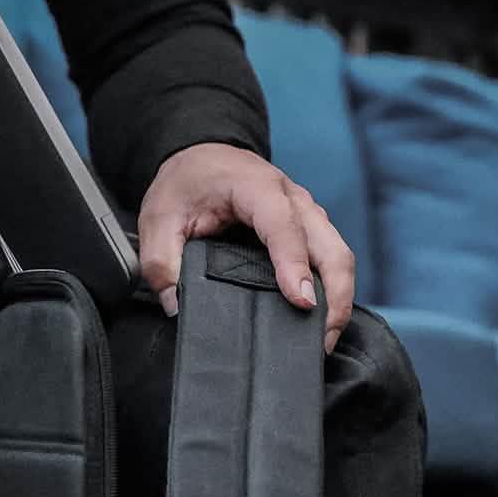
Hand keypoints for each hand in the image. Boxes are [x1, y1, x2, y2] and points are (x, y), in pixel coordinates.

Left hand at [138, 143, 354, 353]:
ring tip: (323, 339)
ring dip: (338, 296)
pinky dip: (332, 288)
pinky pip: (330, 257)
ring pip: (338, 253)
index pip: (283, 226)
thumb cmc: (186, 183)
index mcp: (255, 187)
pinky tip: (318, 318)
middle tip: (321, 340)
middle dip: (335, 295)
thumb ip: (161, 261)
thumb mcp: (158, 218)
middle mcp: (292, 197)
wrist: (201, 155)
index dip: (294, 264)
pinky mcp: (308, 227)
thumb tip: (176, 304)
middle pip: (330, 245)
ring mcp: (306, 212)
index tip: (301, 302)